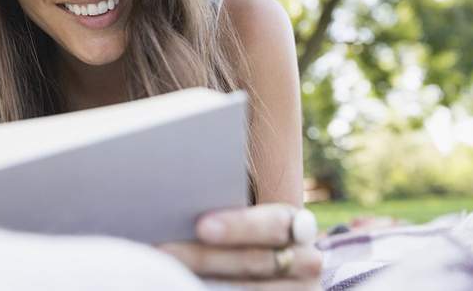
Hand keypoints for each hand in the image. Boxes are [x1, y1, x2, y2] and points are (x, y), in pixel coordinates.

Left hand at [157, 204, 321, 289]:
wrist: (276, 270)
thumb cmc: (246, 235)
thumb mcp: (249, 221)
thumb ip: (226, 208)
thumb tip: (178, 190)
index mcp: (297, 225)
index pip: (272, 224)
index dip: (237, 226)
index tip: (200, 225)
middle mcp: (308, 261)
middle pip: (254, 261)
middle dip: (205, 256)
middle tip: (164, 249)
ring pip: (247, 290)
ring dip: (206, 281)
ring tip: (166, 272)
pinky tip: (187, 286)